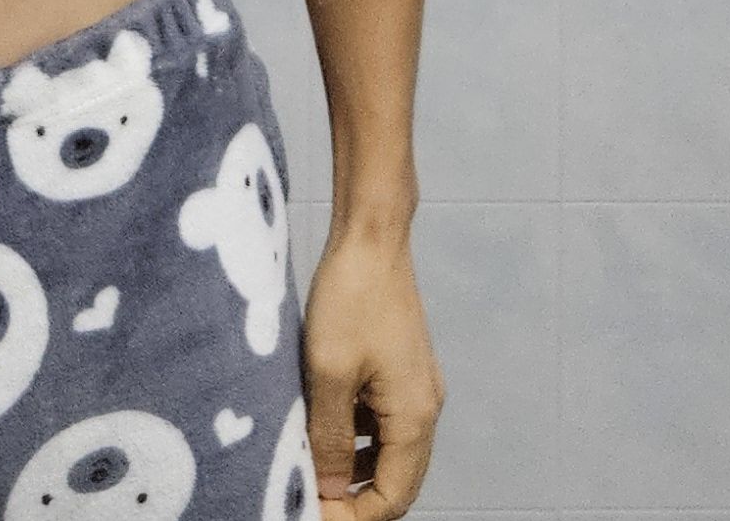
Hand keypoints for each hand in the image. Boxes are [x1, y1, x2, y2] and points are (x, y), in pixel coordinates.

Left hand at [301, 230, 442, 518]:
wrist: (371, 237)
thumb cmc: (350, 298)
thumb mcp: (327, 373)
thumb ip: (328, 439)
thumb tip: (328, 493)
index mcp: (414, 417)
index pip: (393, 498)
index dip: (352, 517)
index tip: (310, 513)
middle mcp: (424, 409)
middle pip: (395, 482)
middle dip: (352, 499)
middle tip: (306, 498)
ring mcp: (415, 389)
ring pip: (386, 454)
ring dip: (350, 470)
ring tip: (305, 467)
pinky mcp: (400, 372)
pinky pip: (380, 424)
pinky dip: (353, 438)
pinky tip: (318, 426)